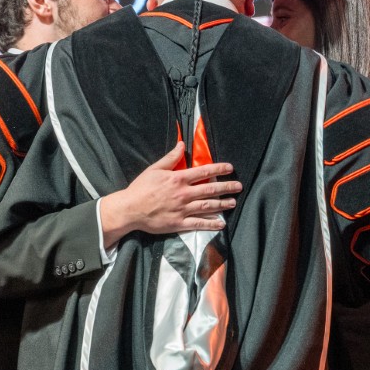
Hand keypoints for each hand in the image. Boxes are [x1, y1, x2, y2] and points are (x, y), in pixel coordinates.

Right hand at [101, 142, 241, 247]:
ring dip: (222, 204)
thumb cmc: (141, 188)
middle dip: (227, 187)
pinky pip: (199, 224)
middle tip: (239, 186)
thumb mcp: (155, 169)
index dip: (219, 169)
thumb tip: (182, 145)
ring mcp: (183, 209)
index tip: (230, 168)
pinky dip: (211, 224)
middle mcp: (184, 194)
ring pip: (208, 206)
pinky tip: (221, 223)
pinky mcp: (179, 223)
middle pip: (210, 189)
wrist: (130, 209)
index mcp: (178, 179)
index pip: (204, 172)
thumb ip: (170, 158)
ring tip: (233, 202)